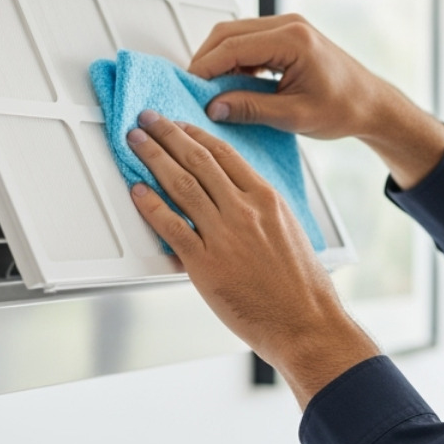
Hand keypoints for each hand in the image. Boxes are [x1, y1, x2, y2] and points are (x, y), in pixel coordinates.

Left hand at [125, 109, 378, 406]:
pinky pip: (171, 226)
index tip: (179, 126)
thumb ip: (261, 211)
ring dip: (153, 158)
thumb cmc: (302, 287)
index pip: (224, 154)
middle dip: (167, 135)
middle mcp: (244, 211)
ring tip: (137, 142)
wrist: (306, 323)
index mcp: (266, 199)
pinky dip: (151, 205)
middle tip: (148, 121)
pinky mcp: (206, 264)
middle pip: (198, 161)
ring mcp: (224, 236)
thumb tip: (237, 199)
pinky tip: (138, 191)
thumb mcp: (288, 231)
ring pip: (181, 184)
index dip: (195, 135)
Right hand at [188, 14, 443, 188]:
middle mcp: (289, 26)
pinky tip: (231, 84)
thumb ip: (251, 109)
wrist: (371, 104)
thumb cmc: (345, 107)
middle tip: (192, 90)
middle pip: (228, 33)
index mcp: (292, 39)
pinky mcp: (287, 36)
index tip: (189, 88)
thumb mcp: (294, 116)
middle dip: (206, 60)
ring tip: (210, 90)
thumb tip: (215, 107)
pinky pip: (249, 41)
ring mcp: (288, 28)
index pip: (232, 46)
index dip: (205, 68)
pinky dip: (234, 60)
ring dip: (219, 59)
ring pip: (235, 34)